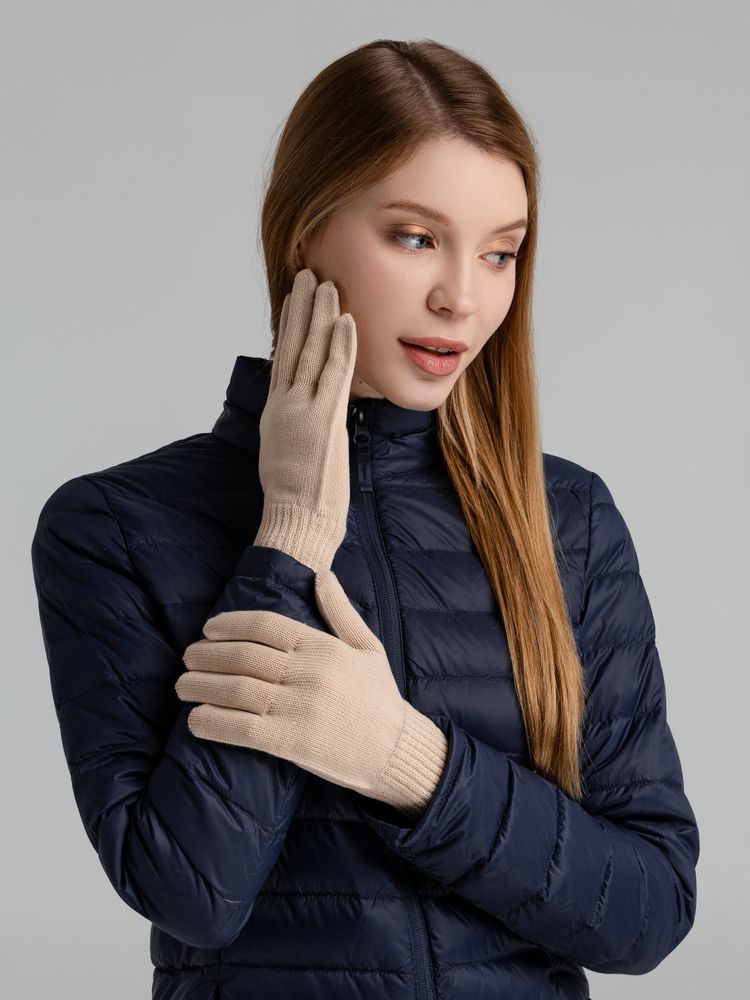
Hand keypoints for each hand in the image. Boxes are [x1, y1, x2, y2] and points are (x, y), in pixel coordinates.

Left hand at [175, 571, 448, 816]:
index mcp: (324, 647)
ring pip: (237, 689)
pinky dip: (213, 722)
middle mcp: (309, 673)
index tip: (209, 629)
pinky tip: (195, 720)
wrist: (397, 750)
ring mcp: (299, 708)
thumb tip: (322, 575)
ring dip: (201, 686)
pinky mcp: (292, 743)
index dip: (231, 623)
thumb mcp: (367, 647)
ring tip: (182, 685)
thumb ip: (340, 611)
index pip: (266, 625)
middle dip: (208, 654)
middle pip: (244, 655)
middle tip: (188, 656)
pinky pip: (242, 729)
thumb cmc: (380, 697)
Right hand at [253, 268, 356, 572]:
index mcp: (276, 415)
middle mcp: (285, 407)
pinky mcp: (323, 420)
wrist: (295, 525)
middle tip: (308, 276)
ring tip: (326, 284)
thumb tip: (305, 423)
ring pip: (311, 353)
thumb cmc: (296, 504)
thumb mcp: (288, 459)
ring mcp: (303, 411)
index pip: (283, 361)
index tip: (295, 301)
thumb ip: (297, 433)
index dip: (289, 328)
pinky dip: (340, 346)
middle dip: (302, 309)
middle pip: (293, 347)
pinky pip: (334, 374)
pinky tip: (345, 320)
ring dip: (320, 316)